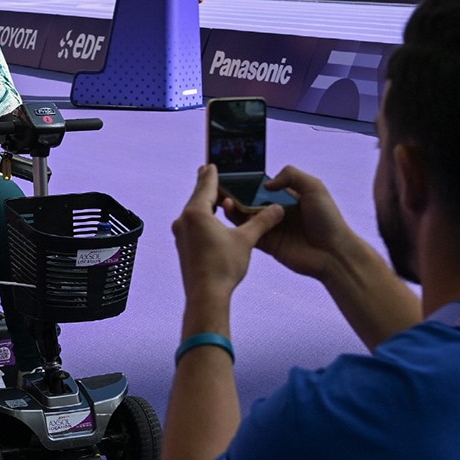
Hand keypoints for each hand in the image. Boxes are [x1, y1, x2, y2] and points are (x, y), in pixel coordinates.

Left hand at [172, 164, 284, 305]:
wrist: (206, 295)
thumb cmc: (224, 266)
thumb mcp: (246, 240)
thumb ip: (262, 221)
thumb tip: (278, 208)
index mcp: (197, 213)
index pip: (206, 186)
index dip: (212, 174)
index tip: (211, 164)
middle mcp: (184, 221)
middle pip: (197, 197)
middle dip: (206, 185)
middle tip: (208, 172)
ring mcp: (180, 234)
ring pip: (194, 212)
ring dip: (204, 203)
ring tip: (212, 196)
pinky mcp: (182, 247)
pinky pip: (192, 225)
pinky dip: (202, 217)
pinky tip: (209, 221)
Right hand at [222, 165, 354, 281]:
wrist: (332, 253)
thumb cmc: (328, 219)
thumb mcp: (314, 187)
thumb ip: (291, 176)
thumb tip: (266, 184)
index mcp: (288, 196)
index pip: (264, 186)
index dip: (250, 181)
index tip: (235, 175)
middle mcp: (276, 211)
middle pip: (251, 200)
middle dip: (237, 194)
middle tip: (221, 187)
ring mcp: (270, 227)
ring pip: (246, 216)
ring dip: (234, 207)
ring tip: (223, 199)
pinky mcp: (266, 243)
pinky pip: (248, 232)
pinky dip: (237, 224)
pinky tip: (228, 213)